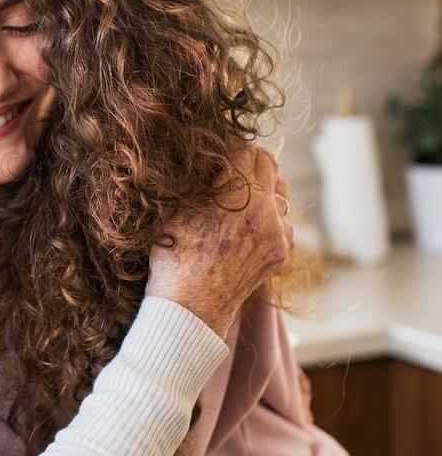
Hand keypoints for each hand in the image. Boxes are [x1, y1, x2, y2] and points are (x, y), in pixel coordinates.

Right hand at [146, 146, 291, 337]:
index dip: (230, 148)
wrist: (188, 308)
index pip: (245, 150)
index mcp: (236, 193)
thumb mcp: (175, 209)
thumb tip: (208, 158)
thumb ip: (199, 179)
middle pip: (268, 164)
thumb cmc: (172, 257)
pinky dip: (270, 217)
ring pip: (281, 192)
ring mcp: (276, 231)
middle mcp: (263, 209)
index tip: (219, 152)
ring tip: (240, 198)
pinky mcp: (280, 251)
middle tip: (231, 168)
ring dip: (263, 188)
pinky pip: (283, 220)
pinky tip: (248, 226)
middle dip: (250, 162)